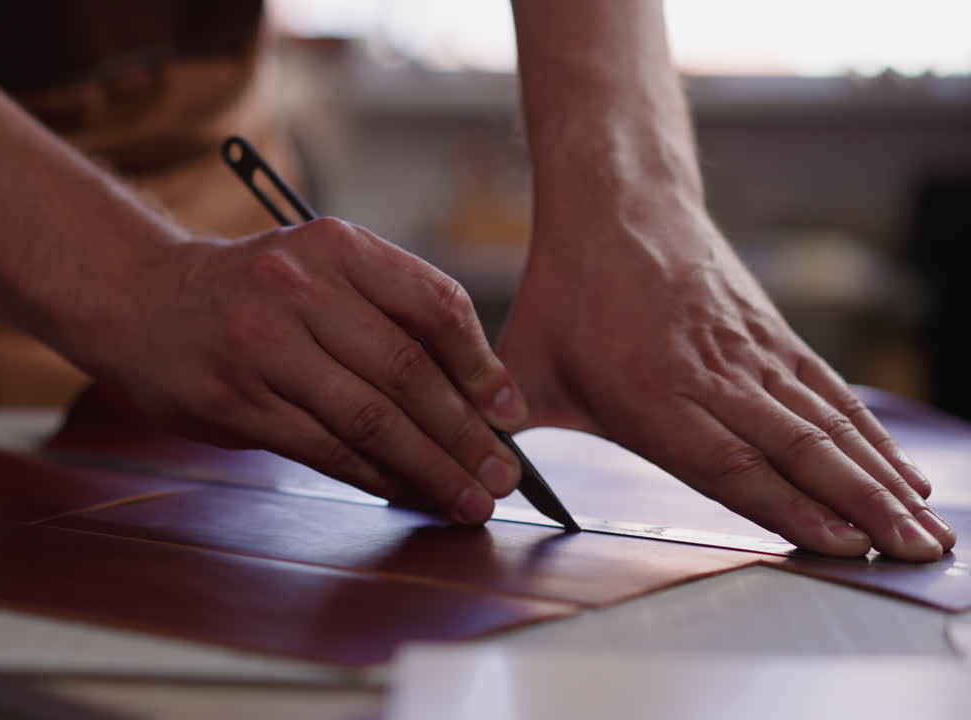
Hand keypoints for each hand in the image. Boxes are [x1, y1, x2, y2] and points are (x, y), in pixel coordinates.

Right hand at [69, 218, 529, 523]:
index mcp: (336, 246)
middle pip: (408, 371)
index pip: (434, 305)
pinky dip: (375, 476)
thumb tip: (472, 391)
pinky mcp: (238, 400)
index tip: (510, 411)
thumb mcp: (318, 264)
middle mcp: (301, 289)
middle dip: (465, 432)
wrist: (141, 297)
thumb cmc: (249, 288)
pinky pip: (325, 449)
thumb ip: (386, 310)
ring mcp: (264, 346)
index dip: (483, 365)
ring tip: (467, 497)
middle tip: (503, 473)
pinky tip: (406, 492)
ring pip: (370, 418)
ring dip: (429, 467)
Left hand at [499, 203, 955, 560]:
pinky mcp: (771, 335)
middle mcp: (711, 374)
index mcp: (648, 391)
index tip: (841, 546)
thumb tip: (481, 486)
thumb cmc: (566, 292)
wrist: (618, 202)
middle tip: (913, 555)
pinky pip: (831, 392)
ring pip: (828, 423)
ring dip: (883, 478)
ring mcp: (750, 352)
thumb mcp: (525, 362)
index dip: (789, 508)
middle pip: (798, 448)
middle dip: (862, 507)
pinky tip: (906, 472)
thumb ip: (508, 429)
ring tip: (927, 530)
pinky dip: (873, 435)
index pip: (729, 463)